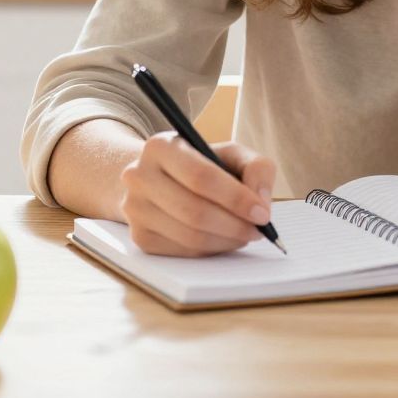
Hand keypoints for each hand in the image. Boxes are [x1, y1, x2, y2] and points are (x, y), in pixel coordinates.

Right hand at [118, 134, 277, 256]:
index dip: (236, 198)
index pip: (201, 177)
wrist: (158, 178)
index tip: (263, 213)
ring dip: (226, 240)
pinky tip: (223, 239)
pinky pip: (182, 251)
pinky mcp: (140, 237)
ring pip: (189, 235)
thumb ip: (256, 168)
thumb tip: (261, 202)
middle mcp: (139, 176)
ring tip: (245, 234)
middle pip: (194, 210)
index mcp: (160, 146)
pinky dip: (210, 250)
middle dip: (234, 224)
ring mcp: (135, 209)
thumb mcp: (230, 154)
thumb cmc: (202, 165)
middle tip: (259, 230)